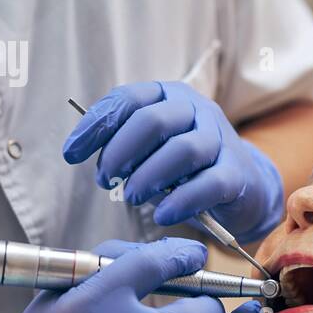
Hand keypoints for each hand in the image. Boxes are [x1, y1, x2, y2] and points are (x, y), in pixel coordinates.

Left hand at [63, 81, 284, 243]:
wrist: (242, 187)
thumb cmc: (184, 168)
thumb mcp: (150, 149)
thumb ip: (123, 148)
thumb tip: (87, 158)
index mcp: (170, 97)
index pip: (128, 99)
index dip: (96, 125)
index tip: (71, 154)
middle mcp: (197, 111)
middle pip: (155, 121)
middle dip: (121, 152)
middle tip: (105, 180)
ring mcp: (221, 140)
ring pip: (184, 150)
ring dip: (149, 176)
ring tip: (131, 197)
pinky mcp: (236, 174)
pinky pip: (209, 184)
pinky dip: (181, 201)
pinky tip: (162, 215)